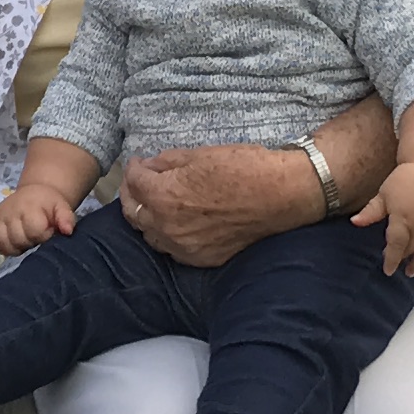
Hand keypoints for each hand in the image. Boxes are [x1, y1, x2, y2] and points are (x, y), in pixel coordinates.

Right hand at [0, 182, 79, 254]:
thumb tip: (67, 231)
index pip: (34, 231)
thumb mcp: (62, 207)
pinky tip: (13, 244)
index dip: (43, 236)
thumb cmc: (48, 204)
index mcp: (29, 207)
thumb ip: (66, 218)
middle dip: (30, 243)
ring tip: (26, 242)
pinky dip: (2, 247)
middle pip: (18, 239)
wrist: (33, 193)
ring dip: (15, 247)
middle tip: (37, 237)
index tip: (48, 232)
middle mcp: (11, 212)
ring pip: (3, 242)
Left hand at [118, 138, 326, 268]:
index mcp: (163, 196)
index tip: (139, 162)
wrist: (280, 194)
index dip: (134, 168)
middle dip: (132, 194)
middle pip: (133, 213)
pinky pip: (173, 250)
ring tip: (153, 203)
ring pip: (150, 235)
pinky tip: (173, 224)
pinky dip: (167, 235)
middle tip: (138, 182)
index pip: (134, 182)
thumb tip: (150, 166)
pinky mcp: (202, 258)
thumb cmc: (243, 168)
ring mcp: (184, 246)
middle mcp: (167, 226)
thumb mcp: (199, 154)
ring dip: (147, 217)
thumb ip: (166, 162)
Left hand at [353, 160, 413, 276]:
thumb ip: (372, 211)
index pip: (396, 246)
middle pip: (411, 249)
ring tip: (412, 271)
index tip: (388, 270)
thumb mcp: (385, 193)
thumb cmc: (406, 178)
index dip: (391, 260)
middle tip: (399, 262)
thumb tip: (354, 223)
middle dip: (403, 258)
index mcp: (402, 219)